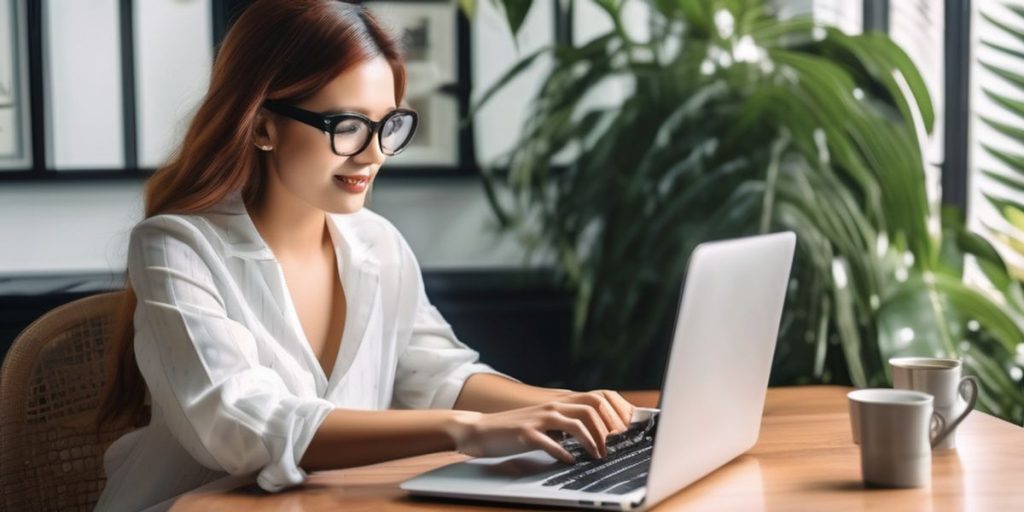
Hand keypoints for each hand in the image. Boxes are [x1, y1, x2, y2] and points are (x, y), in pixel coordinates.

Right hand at [446, 389, 636, 464]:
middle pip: (592, 407)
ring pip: (576, 423)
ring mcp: (539, 419)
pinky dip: (564, 453)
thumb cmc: (519, 430)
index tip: (627, 430)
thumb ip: (570, 424)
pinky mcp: (526, 434)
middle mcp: (553, 406)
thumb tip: (600, 434)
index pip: (598, 398)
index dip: (616, 412)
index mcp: (560, 402)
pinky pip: (550, 442)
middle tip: (615, 446)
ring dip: (592, 441)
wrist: (483, 430)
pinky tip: (570, 462)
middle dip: (608, 427)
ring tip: (598, 456)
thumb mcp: (548, 422)